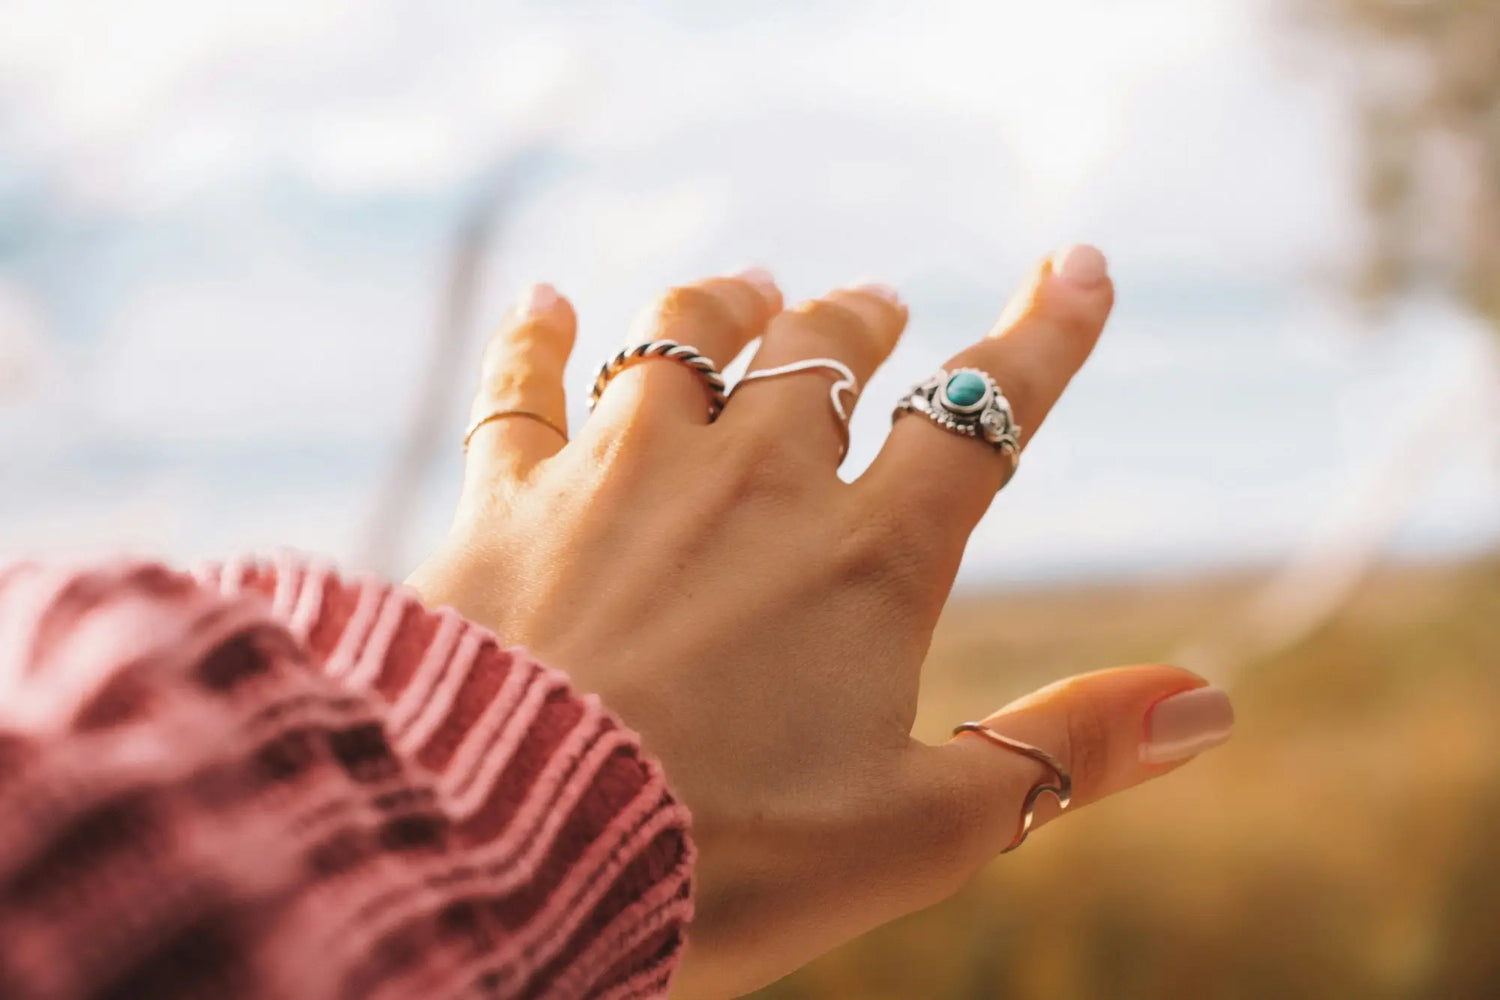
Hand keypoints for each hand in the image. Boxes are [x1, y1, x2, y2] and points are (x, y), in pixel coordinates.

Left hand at [408, 249, 1233, 997]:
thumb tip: (1213, 708)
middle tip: (874, 307)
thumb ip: (1069, 752)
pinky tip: (546, 296)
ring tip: (752, 290)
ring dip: (729, 306)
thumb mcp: (922, 830)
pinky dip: (535, 334)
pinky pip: (523, 382)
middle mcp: (749, 480)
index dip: (1042, 336)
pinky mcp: (508, 496)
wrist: (510, 851)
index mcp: (865, 556)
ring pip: (684, 338)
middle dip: (861, 322)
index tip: (1076, 266)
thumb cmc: (724, 854)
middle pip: (825, 355)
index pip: (981, 413)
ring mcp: (622, 473)